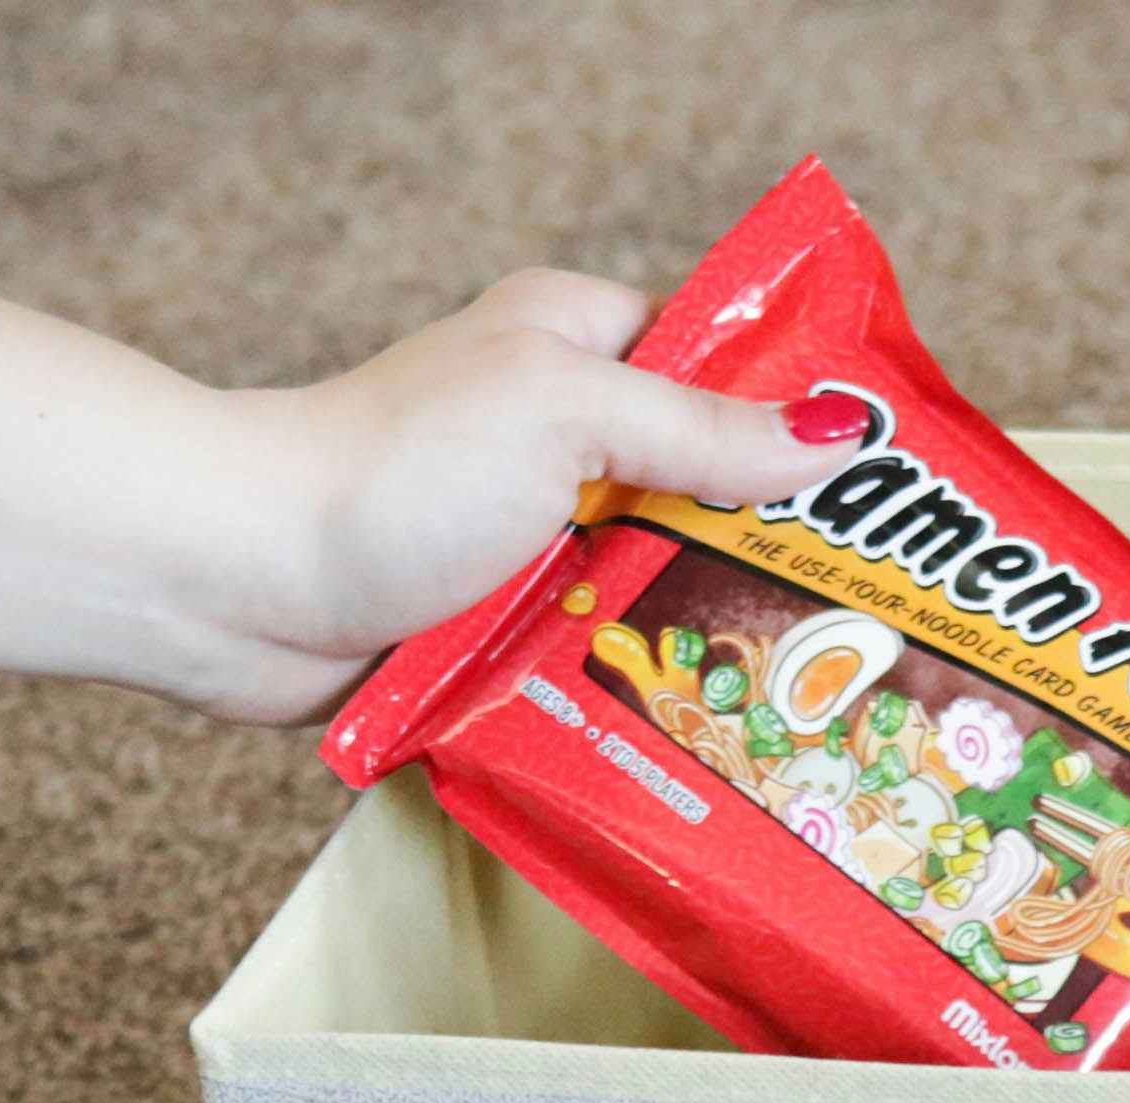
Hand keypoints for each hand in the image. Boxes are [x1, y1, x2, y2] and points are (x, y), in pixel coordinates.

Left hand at [0, 256, 840, 725]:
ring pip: (662, 586)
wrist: (240, 583)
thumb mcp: (567, 415)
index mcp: (581, 345)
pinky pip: (602, 661)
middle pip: (711, 492)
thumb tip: (836, 437)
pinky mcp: (502, 629)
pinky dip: (642, 691)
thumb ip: (703, 428)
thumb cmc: (384, 472)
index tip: (889, 496)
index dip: (807, 429)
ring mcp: (533, 539)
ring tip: (812, 689)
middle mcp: (562, 438)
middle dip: (775, 553)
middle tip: (870, 617)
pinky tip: (711, 730)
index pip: (729, 370)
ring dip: (708, 636)